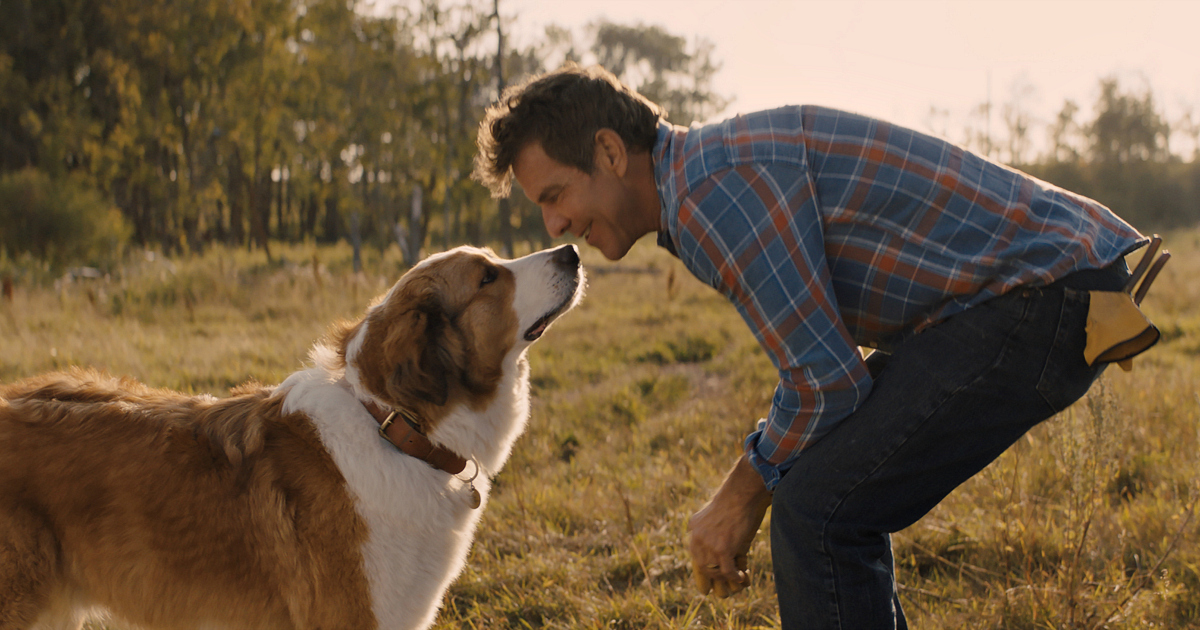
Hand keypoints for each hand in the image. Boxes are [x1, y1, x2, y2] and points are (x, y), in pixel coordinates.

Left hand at [687, 454, 772, 597]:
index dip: (705, 568)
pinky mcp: (722, 550)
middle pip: (703, 566)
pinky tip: (742, 577)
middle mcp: (696, 538)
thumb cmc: (733, 502)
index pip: (695, 555)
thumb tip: (717, 547)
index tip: (710, 579)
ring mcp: (708, 545)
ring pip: (715, 571)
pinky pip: (727, 572)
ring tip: (737, 579)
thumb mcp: (714, 515)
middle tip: (726, 582)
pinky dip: (735, 577)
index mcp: (693, 529)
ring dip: (726, 578)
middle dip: (715, 576)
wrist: (740, 494)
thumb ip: (710, 530)